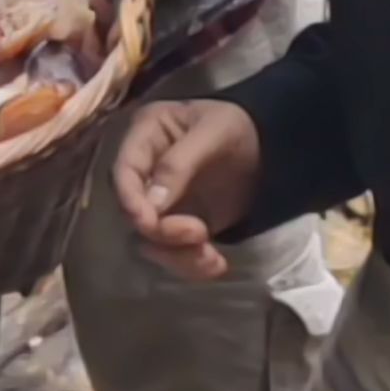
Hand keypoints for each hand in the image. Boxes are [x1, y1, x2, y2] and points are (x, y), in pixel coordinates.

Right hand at [113, 100, 261, 281]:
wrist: (266, 147)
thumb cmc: (236, 126)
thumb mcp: (214, 132)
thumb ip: (180, 163)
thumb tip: (152, 206)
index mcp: (145, 136)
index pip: (123, 171)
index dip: (130, 199)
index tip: (148, 222)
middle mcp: (144, 172)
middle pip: (133, 212)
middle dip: (162, 232)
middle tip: (198, 233)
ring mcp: (159, 202)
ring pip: (149, 240)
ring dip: (177, 255)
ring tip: (212, 258)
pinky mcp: (177, 226)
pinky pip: (172, 253)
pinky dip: (191, 264)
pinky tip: (216, 264)